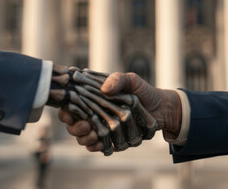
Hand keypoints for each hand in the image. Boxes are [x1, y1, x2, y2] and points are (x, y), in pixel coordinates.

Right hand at [58, 72, 181, 152]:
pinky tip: (99, 144)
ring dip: (85, 139)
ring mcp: (101, 128)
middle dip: (75, 128)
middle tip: (85, 126)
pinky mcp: (111, 140)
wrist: (161, 110)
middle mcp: (94, 114)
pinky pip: (97, 147)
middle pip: (73, 124)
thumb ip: (118, 80)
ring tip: (93, 135)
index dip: (66, 111)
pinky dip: (96, 147)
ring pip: (83, 138)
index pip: (71, 106)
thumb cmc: (144, 92)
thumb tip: (104, 89)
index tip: (70, 114)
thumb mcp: (131, 80)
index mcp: (94, 99)